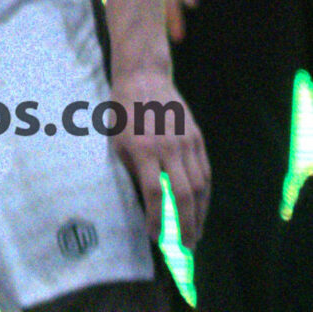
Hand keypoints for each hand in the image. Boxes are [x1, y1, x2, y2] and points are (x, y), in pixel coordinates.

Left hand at [111, 64, 206, 245]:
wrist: (143, 77)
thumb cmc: (123, 111)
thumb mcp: (117, 141)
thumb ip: (132, 171)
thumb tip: (145, 205)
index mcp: (143, 148)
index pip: (156, 193)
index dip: (157, 219)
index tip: (156, 237)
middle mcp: (168, 147)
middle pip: (184, 195)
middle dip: (186, 226)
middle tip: (185, 247)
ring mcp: (187, 142)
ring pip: (201, 187)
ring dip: (200, 215)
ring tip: (195, 234)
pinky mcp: (198, 138)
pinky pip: (206, 173)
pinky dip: (205, 195)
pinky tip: (201, 209)